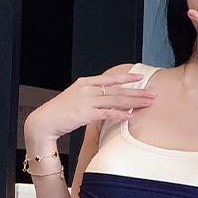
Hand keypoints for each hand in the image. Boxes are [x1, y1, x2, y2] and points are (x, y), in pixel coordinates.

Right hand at [23, 69, 156, 144]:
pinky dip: (119, 114)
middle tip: (152, 94)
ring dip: (134, 102)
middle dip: (137, 92)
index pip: (111, 79)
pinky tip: (130, 115)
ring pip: (115, 100)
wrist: (45, 120)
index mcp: (86, 82)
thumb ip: (92, 95)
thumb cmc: (61, 111)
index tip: (141, 77)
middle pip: (117, 90)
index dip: (127, 77)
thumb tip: (108, 98)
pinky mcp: (85, 114)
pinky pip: (106, 113)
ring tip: (147, 103)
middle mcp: (87, 89)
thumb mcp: (77, 97)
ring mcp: (87, 101)